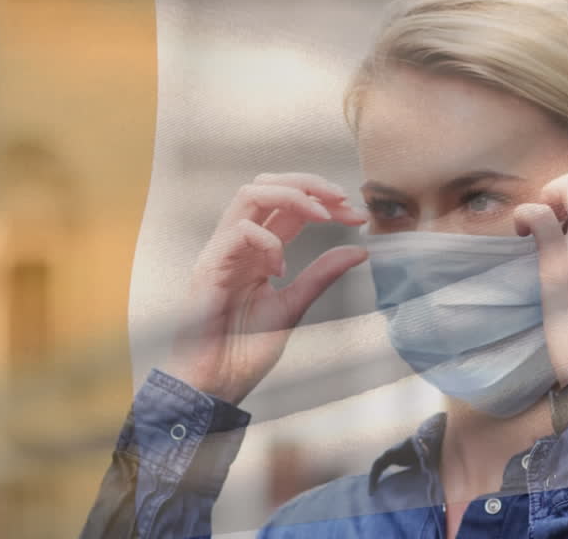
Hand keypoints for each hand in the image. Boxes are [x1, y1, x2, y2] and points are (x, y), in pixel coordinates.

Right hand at [163, 172, 369, 404]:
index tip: (357, 214)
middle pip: (267, 185)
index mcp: (258, 250)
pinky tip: (281, 267)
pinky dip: (268, 241)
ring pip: (250, 193)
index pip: (290, 206)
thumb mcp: (294, 306)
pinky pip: (238, 232)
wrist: (216, 384)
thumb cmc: (244, 350)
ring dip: (291, 196)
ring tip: (321, 214)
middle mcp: (238, 243)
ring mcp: (221, 251)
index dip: (325, 201)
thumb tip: (359, 250)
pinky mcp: (208, 267)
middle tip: (342, 199)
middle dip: (308, 183)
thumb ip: (321, 275)